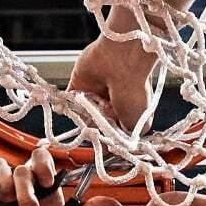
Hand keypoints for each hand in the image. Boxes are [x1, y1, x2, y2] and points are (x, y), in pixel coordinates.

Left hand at [67, 15, 165, 133]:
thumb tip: (115, 144)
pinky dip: (66, 107)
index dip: (107, 138)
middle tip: (97, 125)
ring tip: (90, 111)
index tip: (105, 141)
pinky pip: (67, 102)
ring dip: (83, 116)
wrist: (121, 60)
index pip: (112, 133)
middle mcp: (110, 104)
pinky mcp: (78, 84)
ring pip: (82, 115)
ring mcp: (93, 94)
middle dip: (95, 127)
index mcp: (127, 112)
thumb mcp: (138, 125)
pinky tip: (71, 109)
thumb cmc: (134, 89)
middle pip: (95, 125)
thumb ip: (125, 138)